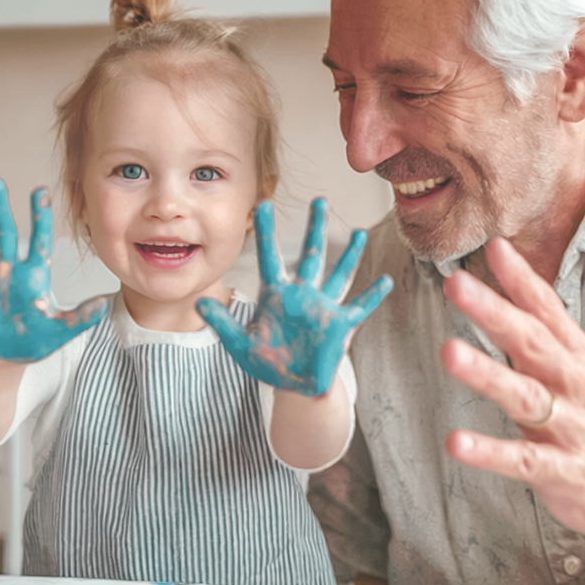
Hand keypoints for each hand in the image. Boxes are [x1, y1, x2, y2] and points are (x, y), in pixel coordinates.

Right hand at [0, 180, 109, 363]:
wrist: (1, 358)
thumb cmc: (31, 342)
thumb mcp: (58, 331)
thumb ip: (79, 318)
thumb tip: (105, 304)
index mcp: (32, 275)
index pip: (38, 239)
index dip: (39, 216)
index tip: (40, 190)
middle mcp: (7, 270)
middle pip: (3, 232)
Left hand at [197, 199, 391, 395]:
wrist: (293, 384)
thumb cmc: (268, 361)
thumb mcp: (240, 344)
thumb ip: (223, 323)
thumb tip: (199, 305)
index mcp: (276, 295)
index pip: (270, 256)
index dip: (267, 231)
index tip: (263, 204)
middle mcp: (302, 294)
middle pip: (311, 255)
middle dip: (315, 229)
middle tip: (319, 200)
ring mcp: (323, 307)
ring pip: (339, 274)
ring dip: (350, 255)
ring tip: (360, 232)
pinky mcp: (340, 325)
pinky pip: (359, 308)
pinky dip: (373, 296)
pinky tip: (385, 282)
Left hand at [439, 237, 584, 552]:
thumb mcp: (581, 361)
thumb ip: (542, 315)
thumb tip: (503, 260)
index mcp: (575, 356)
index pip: (548, 310)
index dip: (521, 278)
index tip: (494, 248)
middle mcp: (572, 384)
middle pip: (532, 343)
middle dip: (494, 312)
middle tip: (458, 285)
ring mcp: (569, 427)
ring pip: (526, 396)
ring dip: (488, 374)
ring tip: (450, 352)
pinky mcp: (561, 470)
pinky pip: (522, 460)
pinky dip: (489, 452)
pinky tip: (457, 442)